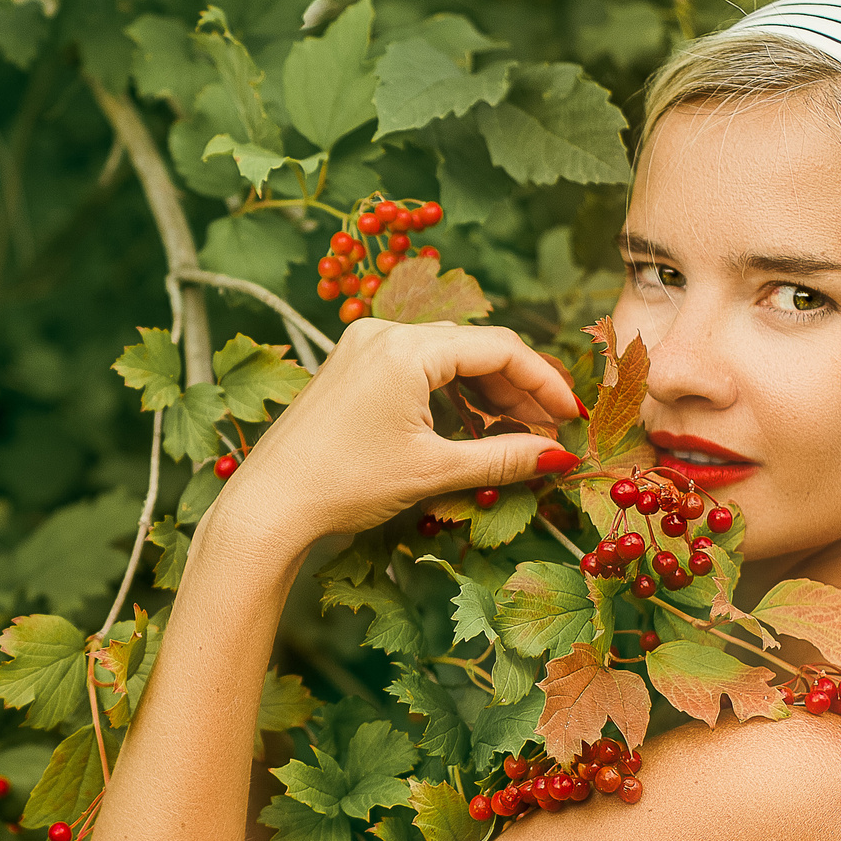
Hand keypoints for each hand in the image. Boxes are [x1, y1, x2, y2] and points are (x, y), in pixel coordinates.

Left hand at [210, 320, 582, 558]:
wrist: (268, 507)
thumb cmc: (346, 485)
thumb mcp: (433, 471)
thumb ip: (503, 458)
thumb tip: (559, 457)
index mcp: (406, 348)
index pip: (498, 347)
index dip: (544, 382)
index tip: (573, 415)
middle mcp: (382, 333)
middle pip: (472, 348)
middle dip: (516, 390)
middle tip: (549, 433)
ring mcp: (361, 346)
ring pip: (445, 359)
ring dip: (484, 395)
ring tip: (514, 438)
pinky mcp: (349, 367)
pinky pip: (415, 369)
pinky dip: (447, 396)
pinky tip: (470, 430)